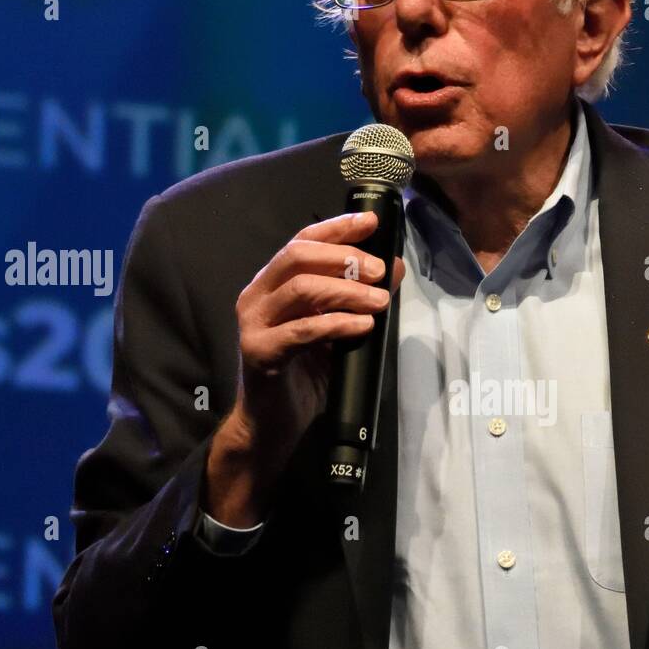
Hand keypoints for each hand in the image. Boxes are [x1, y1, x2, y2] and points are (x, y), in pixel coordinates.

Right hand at [205, 210, 405, 522]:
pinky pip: (300, 332)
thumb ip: (360, 298)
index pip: (303, 240)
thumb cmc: (304, 375)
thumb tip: (395, 267)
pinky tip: (362, 327)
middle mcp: (257, 297)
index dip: (337, 227)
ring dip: (346, 291)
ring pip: (301, 289)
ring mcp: (253, 324)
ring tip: (379, 301)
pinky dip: (336, 324)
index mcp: (273, 284)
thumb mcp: (338, 331)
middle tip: (380, 270)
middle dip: (345, 257)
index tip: (372, 222)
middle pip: (298, 256)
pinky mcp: (258, 354)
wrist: (273, 425)